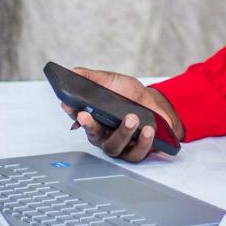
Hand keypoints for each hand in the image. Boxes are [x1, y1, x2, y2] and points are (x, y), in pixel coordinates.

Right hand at [60, 67, 183, 162]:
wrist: (154, 104)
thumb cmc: (130, 95)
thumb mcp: (111, 81)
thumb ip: (92, 78)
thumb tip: (73, 71)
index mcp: (94, 118)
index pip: (79, 118)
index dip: (73, 113)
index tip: (71, 106)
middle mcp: (103, 134)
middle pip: (93, 135)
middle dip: (90, 126)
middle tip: (89, 114)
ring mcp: (119, 144)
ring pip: (114, 147)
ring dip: (122, 133)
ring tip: (132, 118)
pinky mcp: (135, 151)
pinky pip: (136, 153)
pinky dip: (142, 142)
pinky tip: (147, 130)